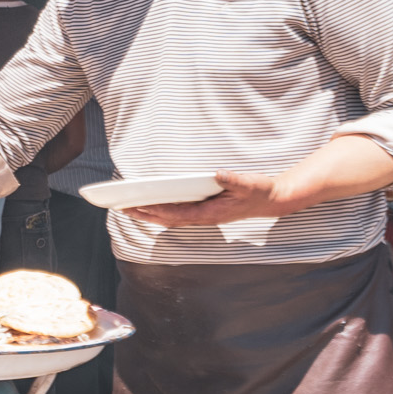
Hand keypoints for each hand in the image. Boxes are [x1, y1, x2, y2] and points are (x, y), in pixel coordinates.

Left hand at [125, 170, 284, 225]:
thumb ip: (234, 179)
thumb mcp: (250, 183)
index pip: (178, 214)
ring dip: (149, 215)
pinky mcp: (203, 213)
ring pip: (170, 219)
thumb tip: (217, 174)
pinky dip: (161, 212)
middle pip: (168, 219)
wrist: (272, 201)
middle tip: (120, 208)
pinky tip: (149, 205)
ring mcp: (203, 217)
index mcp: (211, 213)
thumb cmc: (259, 191)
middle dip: (144, 215)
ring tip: (127, 208)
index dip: (157, 211)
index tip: (138, 207)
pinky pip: (177, 215)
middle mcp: (204, 218)